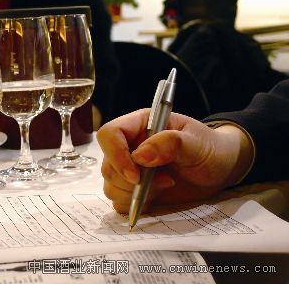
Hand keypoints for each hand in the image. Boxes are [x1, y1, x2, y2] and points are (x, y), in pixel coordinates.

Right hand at [96, 110, 254, 212]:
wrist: (221, 168)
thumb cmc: (210, 148)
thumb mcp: (197, 142)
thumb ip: (170, 143)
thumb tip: (140, 156)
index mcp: (139, 126)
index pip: (109, 135)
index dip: (116, 155)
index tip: (136, 175)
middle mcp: (129, 146)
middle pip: (108, 165)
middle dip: (131, 181)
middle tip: (165, 181)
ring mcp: (130, 169)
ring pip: (110, 185)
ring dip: (134, 194)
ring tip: (164, 186)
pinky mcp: (134, 189)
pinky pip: (119, 201)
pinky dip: (133, 205)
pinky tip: (156, 198)